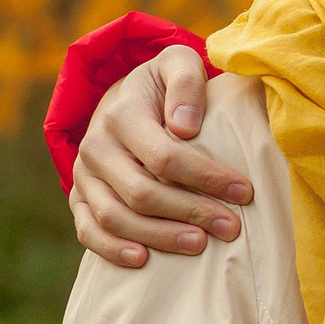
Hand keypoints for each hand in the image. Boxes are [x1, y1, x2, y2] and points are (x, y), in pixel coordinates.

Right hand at [68, 45, 251, 265]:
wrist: (124, 97)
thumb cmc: (164, 85)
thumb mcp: (178, 63)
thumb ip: (186, 83)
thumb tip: (185, 127)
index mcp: (121, 115)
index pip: (164, 156)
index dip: (206, 177)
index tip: (244, 191)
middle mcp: (96, 147)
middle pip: (141, 192)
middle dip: (191, 212)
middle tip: (230, 227)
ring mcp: (85, 176)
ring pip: (115, 217)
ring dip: (159, 236)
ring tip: (200, 244)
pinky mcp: (79, 197)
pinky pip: (88, 230)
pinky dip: (112, 250)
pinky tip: (143, 260)